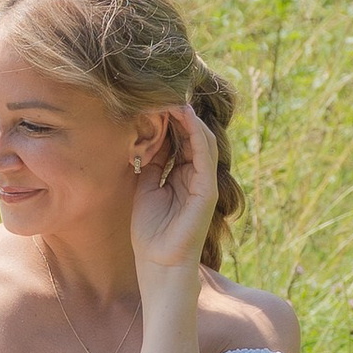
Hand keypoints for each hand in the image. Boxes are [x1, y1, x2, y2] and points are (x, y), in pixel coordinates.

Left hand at [130, 102, 218, 280]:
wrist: (158, 262)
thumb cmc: (150, 231)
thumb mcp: (145, 188)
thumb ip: (151, 163)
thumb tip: (148, 139)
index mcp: (182, 175)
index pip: (179, 139)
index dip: (167, 119)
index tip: (152, 99)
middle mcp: (196, 175)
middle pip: (190, 135)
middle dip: (177, 113)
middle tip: (162, 90)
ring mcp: (204, 181)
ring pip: (200, 139)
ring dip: (187, 117)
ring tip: (172, 96)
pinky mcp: (207, 188)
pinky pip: (203, 153)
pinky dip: (195, 132)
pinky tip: (184, 115)